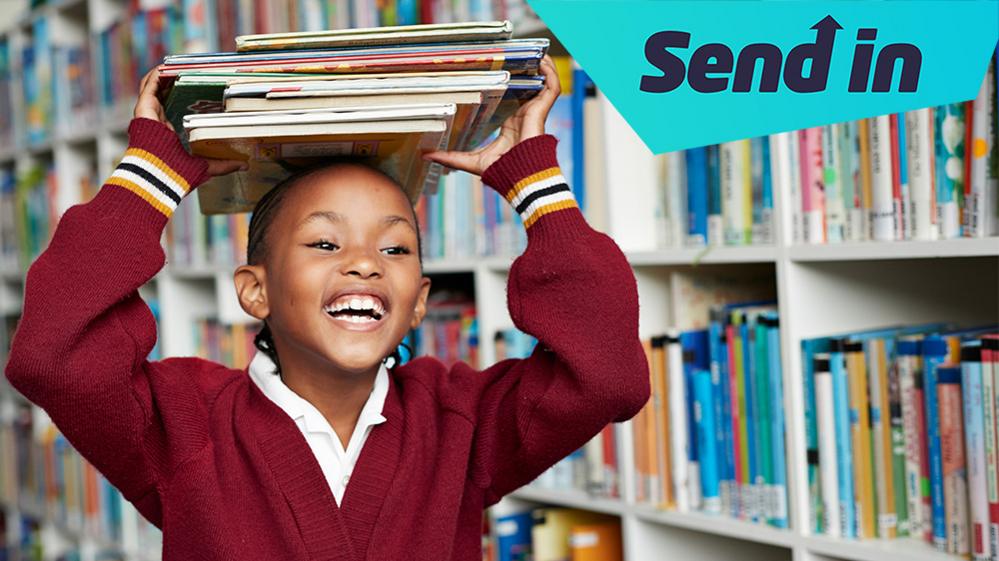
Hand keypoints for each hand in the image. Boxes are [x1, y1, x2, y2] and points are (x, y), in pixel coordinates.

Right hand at [134, 68, 246, 176]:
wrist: (159, 178)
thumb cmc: (178, 176)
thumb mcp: (208, 166)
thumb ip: (225, 164)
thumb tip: (245, 165)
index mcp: (169, 133)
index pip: (176, 109)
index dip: (186, 97)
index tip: (201, 87)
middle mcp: (157, 122)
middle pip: (165, 94)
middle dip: (176, 81)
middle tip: (192, 71)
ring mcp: (149, 114)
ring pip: (155, 87)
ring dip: (166, 74)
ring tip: (181, 64)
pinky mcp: (144, 108)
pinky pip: (149, 85)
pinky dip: (158, 74)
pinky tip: (169, 66)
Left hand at [422, 55, 561, 175]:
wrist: (520, 176)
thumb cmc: (501, 171)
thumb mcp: (471, 161)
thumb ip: (451, 157)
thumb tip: (427, 155)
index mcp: (510, 124)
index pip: (511, 99)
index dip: (508, 84)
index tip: (497, 70)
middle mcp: (523, 115)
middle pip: (528, 87)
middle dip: (526, 71)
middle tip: (516, 55)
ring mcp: (534, 112)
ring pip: (543, 85)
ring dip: (541, 68)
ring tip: (534, 53)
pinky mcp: (541, 110)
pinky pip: (552, 88)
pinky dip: (550, 74)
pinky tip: (543, 61)